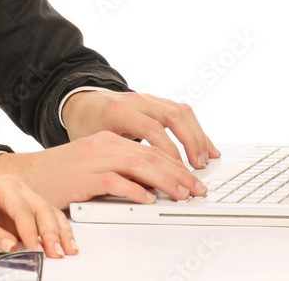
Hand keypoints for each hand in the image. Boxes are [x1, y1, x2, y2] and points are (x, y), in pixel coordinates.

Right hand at [0, 130, 208, 207]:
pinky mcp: (83, 176)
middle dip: (178, 173)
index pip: (151, 149)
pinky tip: (148, 199)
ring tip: (182, 194)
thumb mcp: (94, 165)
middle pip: (150, 155)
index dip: (176, 164)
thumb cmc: (59, 174)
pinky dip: (135, 190)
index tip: (193, 179)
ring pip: (139, 165)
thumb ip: (121, 169)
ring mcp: (93, 158)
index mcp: (108, 139)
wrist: (26, 175)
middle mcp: (103, 144)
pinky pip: (115, 181)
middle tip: (196, 189)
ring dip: (165, 181)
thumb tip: (153, 185)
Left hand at [0, 175, 76, 258]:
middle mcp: (18, 190)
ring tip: (68, 250)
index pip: (22, 208)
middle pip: (41, 209)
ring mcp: (25, 201)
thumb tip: (10, 246)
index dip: (30, 230)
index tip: (36, 248)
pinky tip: (67, 243)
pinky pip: (48, 220)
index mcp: (3, 186)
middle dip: (51, 232)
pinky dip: (58, 232)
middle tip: (56, 253)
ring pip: (50, 214)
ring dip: (60, 232)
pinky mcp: (27, 214)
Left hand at [62, 90, 220, 168]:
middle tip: (198, 168)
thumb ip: (116, 161)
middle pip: (172, 115)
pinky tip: (205, 147)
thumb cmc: (86, 125)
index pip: (150, 128)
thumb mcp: (93, 144)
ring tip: (205, 160)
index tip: (178, 171)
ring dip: (197, 136)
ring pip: (181, 111)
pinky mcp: (156, 102)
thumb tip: (140, 189)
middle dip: (190, 143)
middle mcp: (136, 101)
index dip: (168, 150)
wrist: (82, 103)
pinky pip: (182, 112)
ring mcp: (148, 99)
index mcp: (118, 111)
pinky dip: (196, 129)